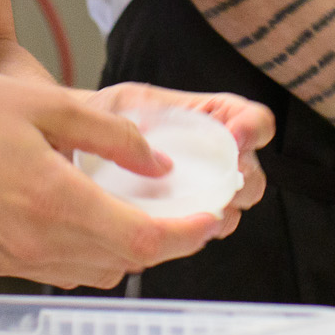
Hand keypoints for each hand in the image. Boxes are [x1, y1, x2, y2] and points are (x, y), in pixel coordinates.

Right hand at [0, 69, 224, 288]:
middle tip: (196, 209)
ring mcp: (15, 258)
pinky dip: (95, 251)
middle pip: (127, 259)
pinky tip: (101, 218)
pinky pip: (65, 270)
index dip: (188, 231)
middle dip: (170, 239)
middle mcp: (36, 241)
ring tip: (154, 212)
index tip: (215, 213)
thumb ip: (113, 137)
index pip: (142, 237)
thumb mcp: (47, 103)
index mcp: (54, 200)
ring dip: (132, 248)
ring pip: (98, 270)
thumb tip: (160, 166)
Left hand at [86, 81, 273, 238]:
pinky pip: (204, 229)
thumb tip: (162, 150)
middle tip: (220, 182)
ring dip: (221, 210)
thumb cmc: (105, 116)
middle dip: (242, 180)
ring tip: (196, 207)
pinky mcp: (184, 215)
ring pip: (234, 207)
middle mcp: (213, 155)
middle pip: (253, 174)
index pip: (255, 121)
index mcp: (210, 118)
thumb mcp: (124, 104)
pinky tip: (174, 225)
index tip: (235, 136)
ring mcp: (201, 188)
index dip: (254, 128)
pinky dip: (194, 231)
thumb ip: (147, 115)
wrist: (78, 144)